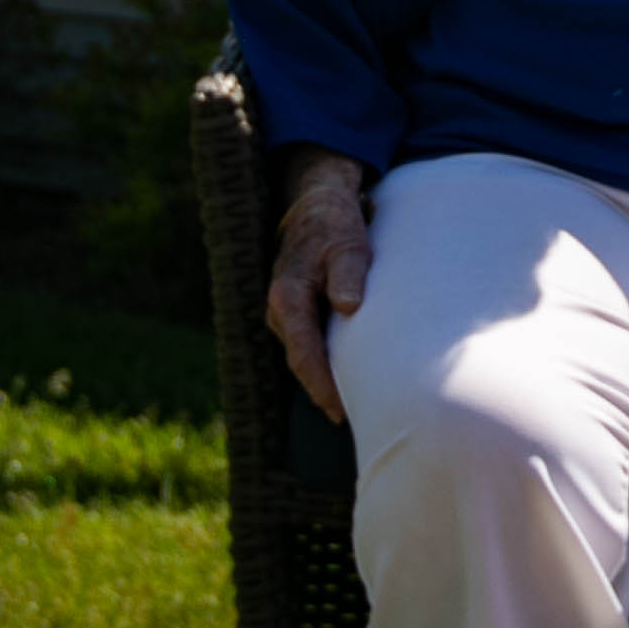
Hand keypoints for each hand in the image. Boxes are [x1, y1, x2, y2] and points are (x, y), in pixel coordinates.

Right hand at [264, 154, 372, 425]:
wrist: (317, 205)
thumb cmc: (336, 226)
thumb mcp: (348, 243)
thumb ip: (349, 273)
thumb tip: (349, 306)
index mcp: (288, 297)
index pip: (303, 354)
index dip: (320, 385)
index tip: (338, 410)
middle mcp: (279, 310)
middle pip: (300, 362)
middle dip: (321, 393)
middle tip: (348, 421)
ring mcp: (283, 313)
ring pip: (302, 356)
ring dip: (321, 380)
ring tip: (347, 409)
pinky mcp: (294, 313)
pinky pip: (305, 346)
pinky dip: (320, 364)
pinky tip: (341, 380)